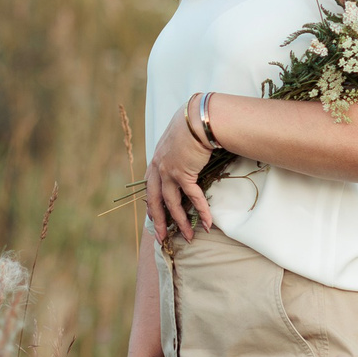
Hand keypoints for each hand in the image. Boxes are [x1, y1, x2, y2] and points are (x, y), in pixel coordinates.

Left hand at [145, 96, 217, 243]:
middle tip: (162, 238)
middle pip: (155, 201)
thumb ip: (175, 153)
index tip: (153, 218)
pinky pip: (193, 198)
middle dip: (159, 222)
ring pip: (172, 204)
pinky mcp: (183, 174)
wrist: (197, 118)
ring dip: (182, 222)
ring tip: (189, 236)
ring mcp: (168, 172)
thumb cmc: (191, 125)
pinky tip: (207, 222)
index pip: (150, 189)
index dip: (151, 205)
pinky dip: (201, 211)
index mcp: (155, 161)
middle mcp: (158, 168)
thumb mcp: (176, 140)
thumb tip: (184, 158)